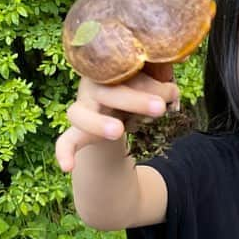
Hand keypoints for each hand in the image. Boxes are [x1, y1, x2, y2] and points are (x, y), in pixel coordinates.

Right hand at [55, 63, 179, 172]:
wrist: (118, 119)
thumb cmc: (137, 96)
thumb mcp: (152, 91)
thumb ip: (162, 88)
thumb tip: (174, 92)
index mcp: (111, 72)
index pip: (126, 72)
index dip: (148, 82)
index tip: (171, 93)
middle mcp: (92, 88)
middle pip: (107, 91)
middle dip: (135, 99)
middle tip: (160, 108)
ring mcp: (82, 109)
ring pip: (79, 113)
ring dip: (98, 123)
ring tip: (118, 131)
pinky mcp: (78, 132)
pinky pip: (65, 141)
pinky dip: (64, 152)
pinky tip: (66, 167)